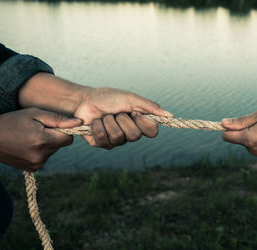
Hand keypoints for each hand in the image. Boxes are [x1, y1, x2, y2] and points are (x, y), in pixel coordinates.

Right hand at [0, 108, 81, 170]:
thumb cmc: (11, 121)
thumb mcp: (34, 114)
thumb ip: (58, 119)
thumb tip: (79, 123)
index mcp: (43, 140)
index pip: (69, 138)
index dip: (63, 130)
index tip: (52, 126)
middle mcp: (41, 155)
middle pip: (61, 144)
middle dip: (54, 136)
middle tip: (36, 129)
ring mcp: (36, 164)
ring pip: (53, 151)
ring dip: (46, 144)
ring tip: (29, 137)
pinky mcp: (32, 169)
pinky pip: (45, 157)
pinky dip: (40, 151)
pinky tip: (27, 145)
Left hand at [18, 74, 172, 149]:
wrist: (86, 100)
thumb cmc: (110, 98)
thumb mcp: (131, 99)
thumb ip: (150, 107)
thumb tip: (170, 115)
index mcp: (139, 123)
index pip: (152, 132)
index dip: (145, 123)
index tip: (135, 112)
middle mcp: (129, 134)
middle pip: (135, 136)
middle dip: (123, 119)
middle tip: (116, 112)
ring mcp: (116, 141)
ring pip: (118, 137)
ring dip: (109, 121)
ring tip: (105, 116)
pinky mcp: (101, 144)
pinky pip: (104, 139)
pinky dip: (98, 126)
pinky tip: (95, 122)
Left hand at [221, 106, 256, 155]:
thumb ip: (241, 121)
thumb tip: (222, 124)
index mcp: (249, 139)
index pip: (226, 135)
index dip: (228, 126)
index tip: (239, 118)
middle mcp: (252, 149)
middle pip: (236, 137)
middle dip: (242, 127)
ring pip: (246, 138)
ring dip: (252, 129)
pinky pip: (255, 141)